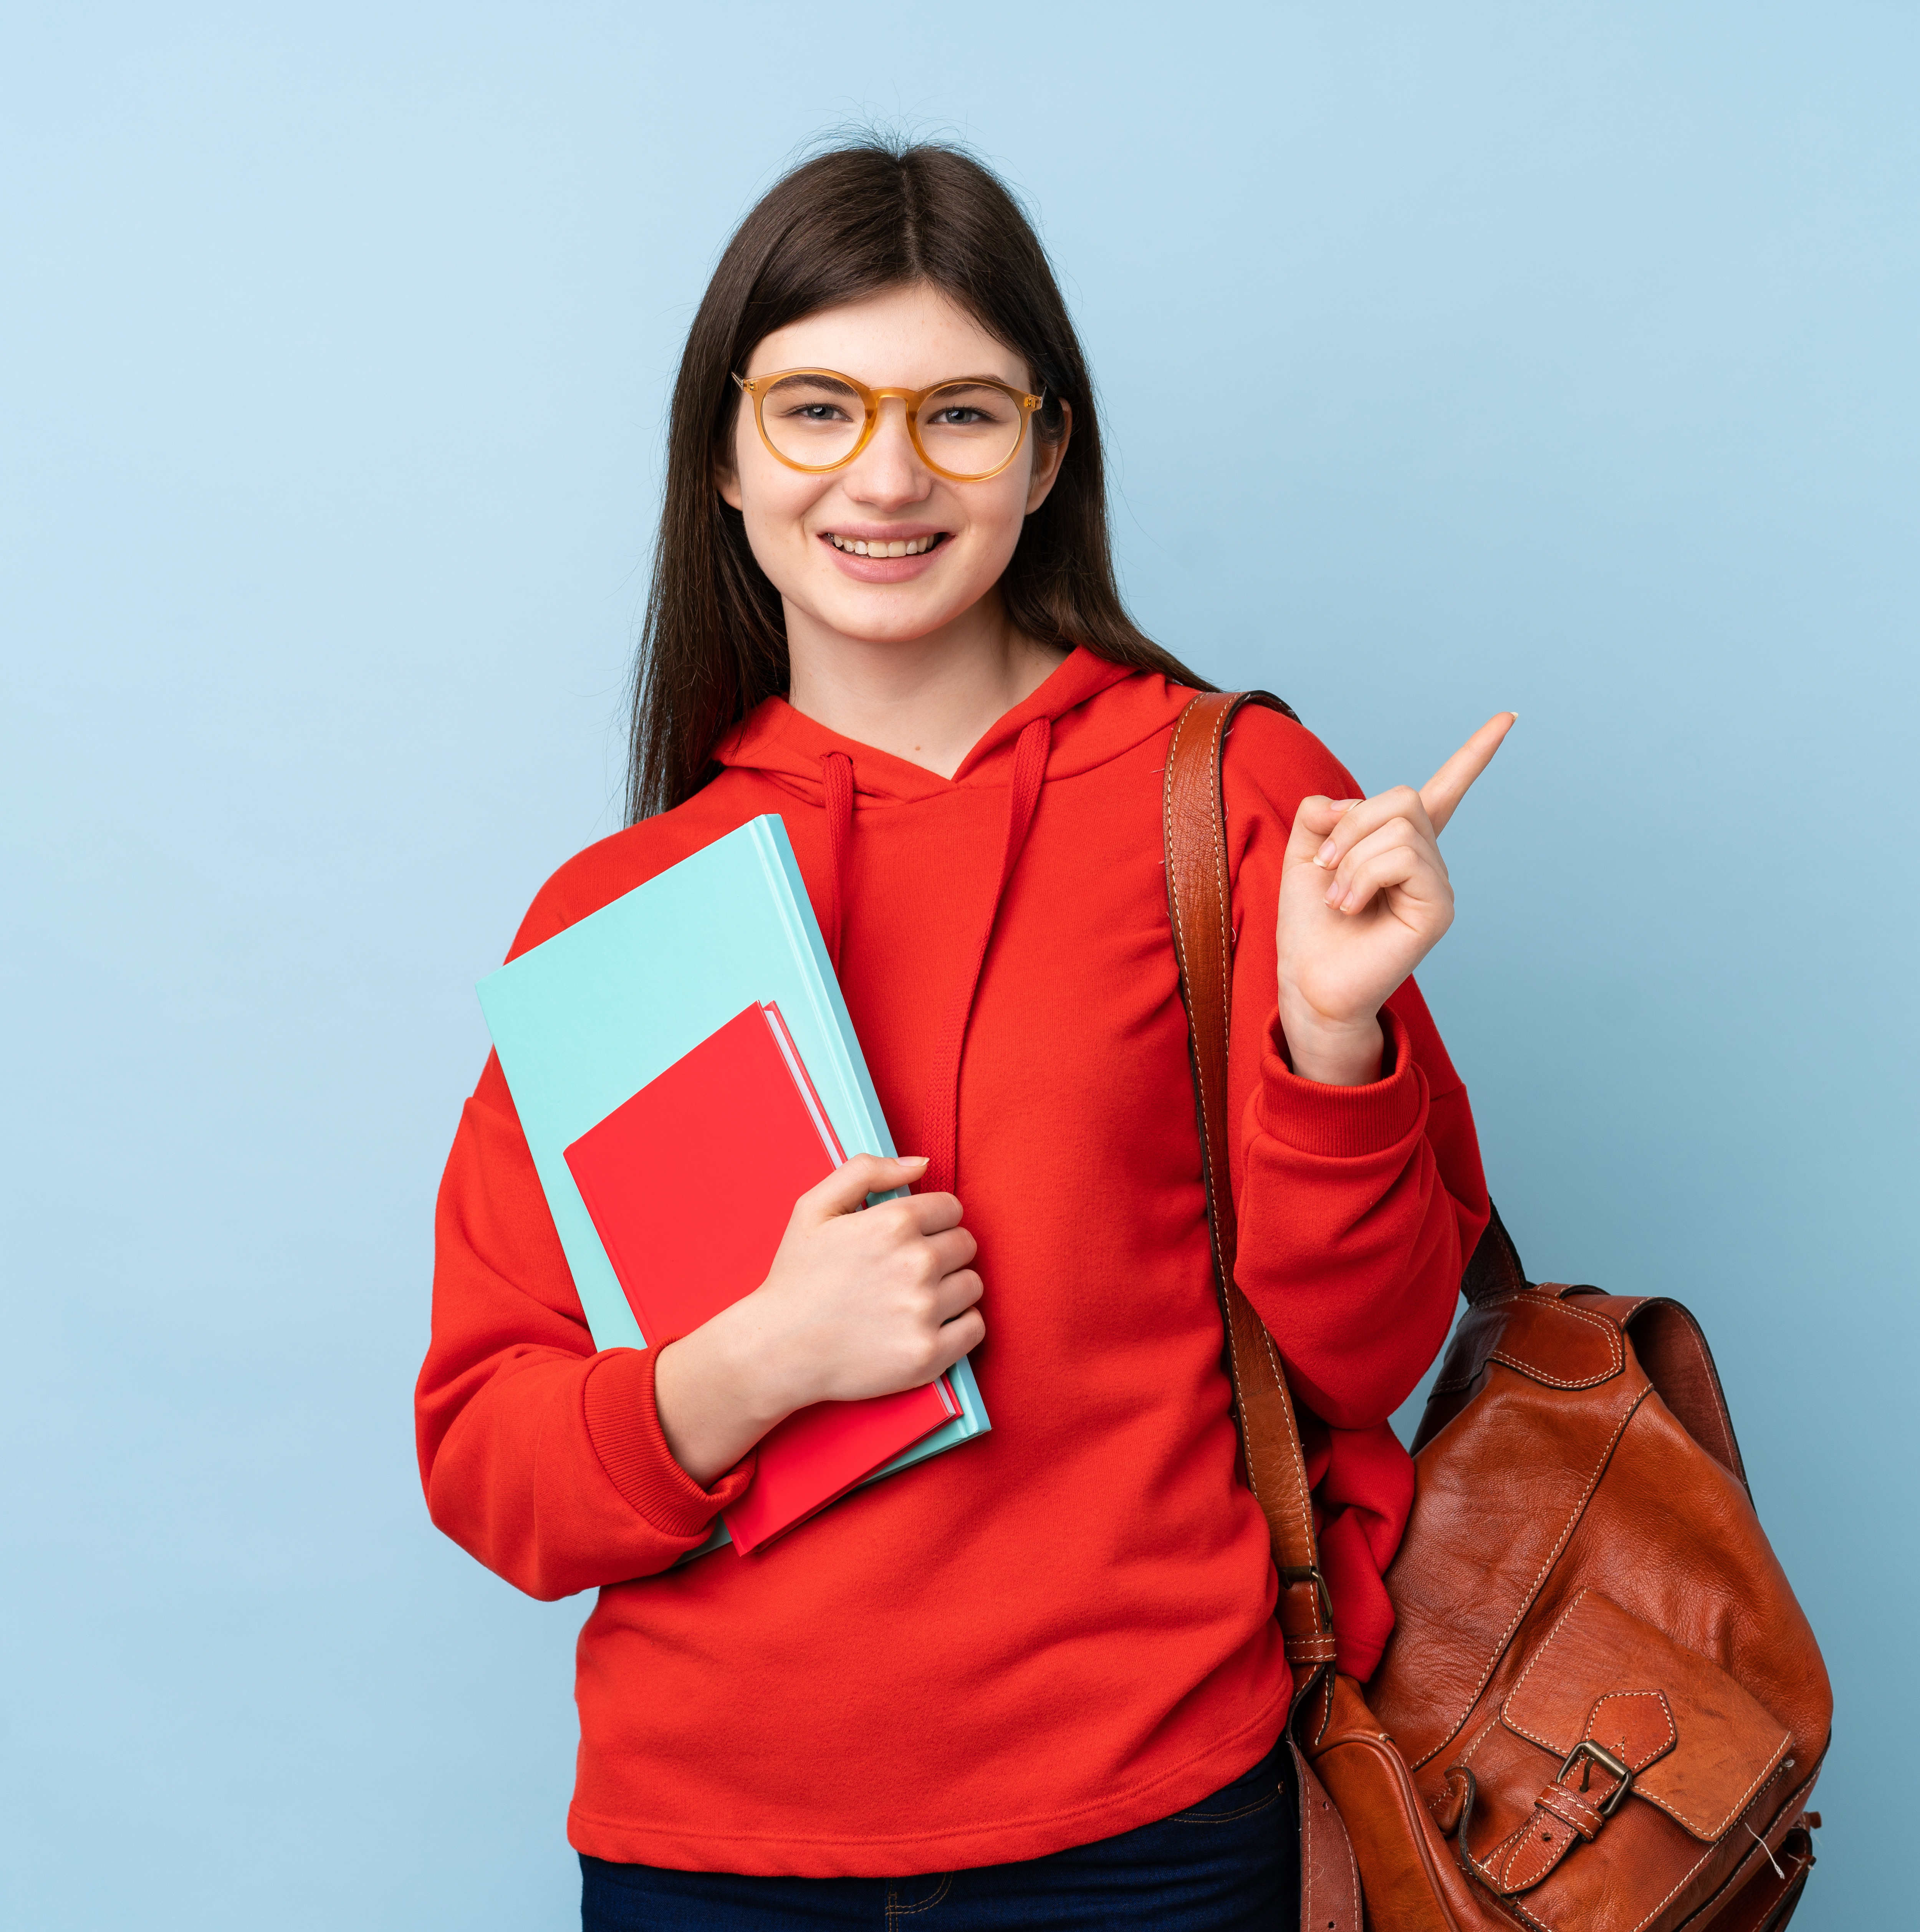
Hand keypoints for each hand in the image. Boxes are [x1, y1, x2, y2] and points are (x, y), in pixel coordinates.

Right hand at [653, 1154, 984, 1484]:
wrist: (779, 1349)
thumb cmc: (797, 1278)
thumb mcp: (814, 1207)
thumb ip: (867, 1171)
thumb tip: (921, 1163)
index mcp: (893, 1223)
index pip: (952, 1208)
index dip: (932, 1220)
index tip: (912, 1237)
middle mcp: (916, 1264)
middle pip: (965, 1245)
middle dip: (942, 1252)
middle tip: (907, 1270)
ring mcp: (925, 1311)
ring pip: (972, 1285)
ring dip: (951, 1288)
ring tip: (913, 1299)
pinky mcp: (929, 1354)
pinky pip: (975, 1328)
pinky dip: (959, 1326)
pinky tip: (927, 1325)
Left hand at [1275, 715, 1514, 1085]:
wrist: (1308, 978)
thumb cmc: (1310, 924)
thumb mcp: (1304, 854)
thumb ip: (1322, 814)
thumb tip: (1346, 802)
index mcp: (1401, 844)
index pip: (1446, 790)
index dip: (1475, 754)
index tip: (1509, 718)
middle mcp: (1428, 861)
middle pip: (1403, 797)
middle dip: (1351, 824)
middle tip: (1326, 866)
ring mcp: (1439, 884)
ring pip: (1401, 827)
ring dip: (1351, 856)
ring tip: (1338, 897)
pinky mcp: (1439, 908)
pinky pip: (1405, 858)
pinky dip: (1363, 875)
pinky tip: (1351, 906)